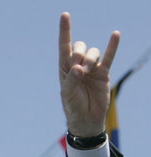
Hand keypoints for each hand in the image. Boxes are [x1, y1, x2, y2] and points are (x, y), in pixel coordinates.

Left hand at [59, 12, 119, 136]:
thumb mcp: (69, 94)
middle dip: (79, 53)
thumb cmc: (73, 106)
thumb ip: (72, 80)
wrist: (87, 119)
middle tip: (79, 68)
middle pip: (79, 47)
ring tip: (88, 71)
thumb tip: (78, 68)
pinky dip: (112, 46)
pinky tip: (115, 35)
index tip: (65, 15)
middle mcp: (78, 65)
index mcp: (65, 68)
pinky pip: (109, 56)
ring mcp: (92, 68)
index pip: (64, 46)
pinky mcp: (104, 73)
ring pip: (93, 52)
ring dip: (91, 58)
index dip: (65, 31)